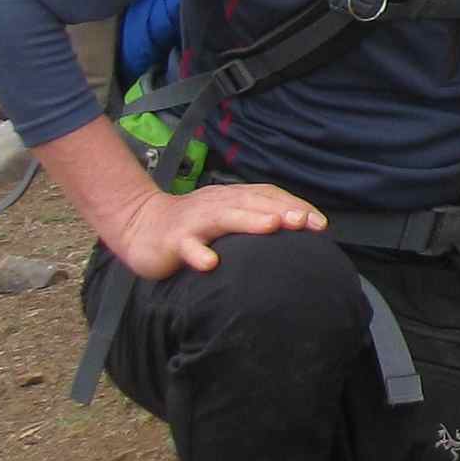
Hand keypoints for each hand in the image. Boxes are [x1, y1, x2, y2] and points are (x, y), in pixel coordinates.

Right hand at [107, 181, 325, 281]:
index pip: (270, 196)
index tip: (319, 225)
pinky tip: (211, 264)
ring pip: (224, 217)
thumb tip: (301, 229)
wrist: (140, 224)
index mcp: (234, 197)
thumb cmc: (194, 224)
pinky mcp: (173, 239)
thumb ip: (256, 218)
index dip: (295, 207)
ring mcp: (195, 221)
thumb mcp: (228, 216)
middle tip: (304, 222)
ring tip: (272, 227)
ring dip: (249, 221)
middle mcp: (218, 203)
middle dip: (281, 210)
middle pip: (252, 202)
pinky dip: (199, 253)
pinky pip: (187, 246)